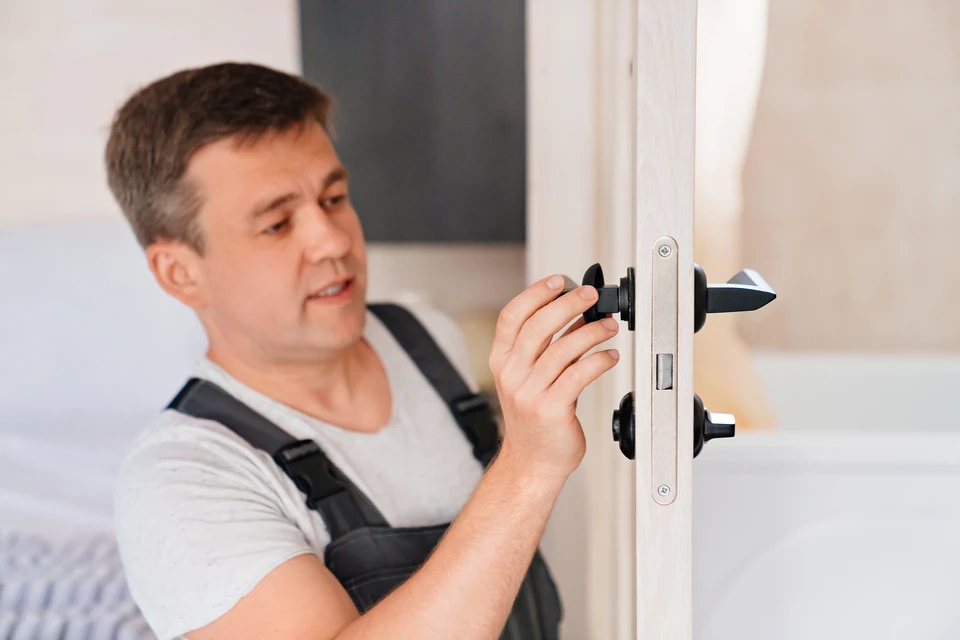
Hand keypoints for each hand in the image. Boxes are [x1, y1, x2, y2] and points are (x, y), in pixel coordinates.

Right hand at [489, 274, 620, 478]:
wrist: (532, 462)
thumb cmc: (534, 419)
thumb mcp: (530, 377)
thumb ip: (548, 347)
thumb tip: (578, 314)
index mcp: (502, 361)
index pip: (511, 317)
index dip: (534, 294)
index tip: (558, 281)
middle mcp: (512, 375)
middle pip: (538, 327)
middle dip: (568, 304)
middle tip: (591, 296)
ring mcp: (530, 393)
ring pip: (562, 350)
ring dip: (591, 332)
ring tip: (609, 326)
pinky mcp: (552, 409)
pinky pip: (579, 375)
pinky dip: (599, 361)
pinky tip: (610, 357)